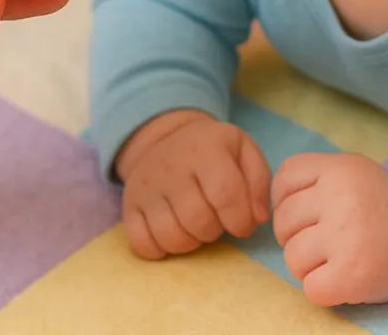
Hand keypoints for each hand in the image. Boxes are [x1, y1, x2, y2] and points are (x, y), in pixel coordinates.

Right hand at [115, 109, 270, 258]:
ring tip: (195, 225)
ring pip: (172, 238)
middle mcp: (170, 167)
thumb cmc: (212, 150)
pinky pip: (143, 245)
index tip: (243, 224)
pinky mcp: (128, 205)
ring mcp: (146, 187)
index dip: (240, 220)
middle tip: (215, 219)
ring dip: (191, 241)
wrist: (166, 139)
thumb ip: (259, 181)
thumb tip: (258, 218)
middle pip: (199, 221)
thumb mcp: (243, 150)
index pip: (225, 196)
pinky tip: (172, 231)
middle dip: (215, 230)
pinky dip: (161, 249)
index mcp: (204, 150)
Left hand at [272, 152, 387, 306]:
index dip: (287, 198)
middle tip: (324, 239)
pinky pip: (309, 287)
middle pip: (283, 221)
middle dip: (296, 234)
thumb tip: (269, 204)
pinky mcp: (350, 275)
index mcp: (339, 169)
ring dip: (307, 264)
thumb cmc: (377, 208)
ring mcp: (345, 237)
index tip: (309, 210)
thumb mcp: (351, 172)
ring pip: (292, 256)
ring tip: (334, 258)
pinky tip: (340, 277)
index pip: (284, 178)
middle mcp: (340, 198)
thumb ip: (313, 177)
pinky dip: (321, 289)